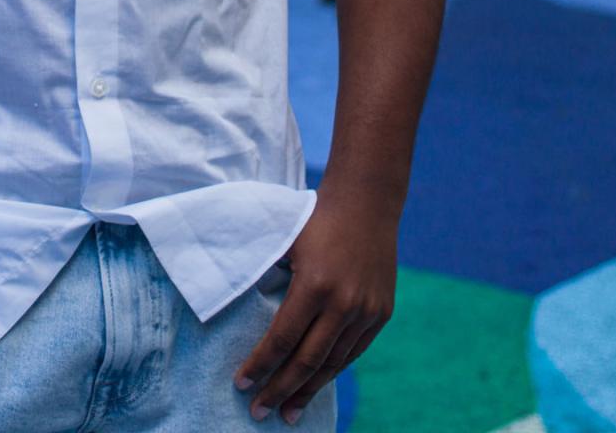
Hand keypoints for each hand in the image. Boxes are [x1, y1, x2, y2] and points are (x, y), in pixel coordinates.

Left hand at [233, 195, 396, 423]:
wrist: (366, 203)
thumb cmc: (315, 219)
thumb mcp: (284, 240)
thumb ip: (265, 274)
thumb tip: (234, 307)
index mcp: (314, 284)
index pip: (282, 339)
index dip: (261, 365)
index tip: (241, 384)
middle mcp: (344, 303)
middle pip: (307, 361)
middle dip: (280, 390)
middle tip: (258, 412)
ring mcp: (367, 311)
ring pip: (333, 364)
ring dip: (308, 391)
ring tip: (287, 412)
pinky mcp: (381, 314)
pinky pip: (353, 352)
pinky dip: (332, 371)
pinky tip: (315, 385)